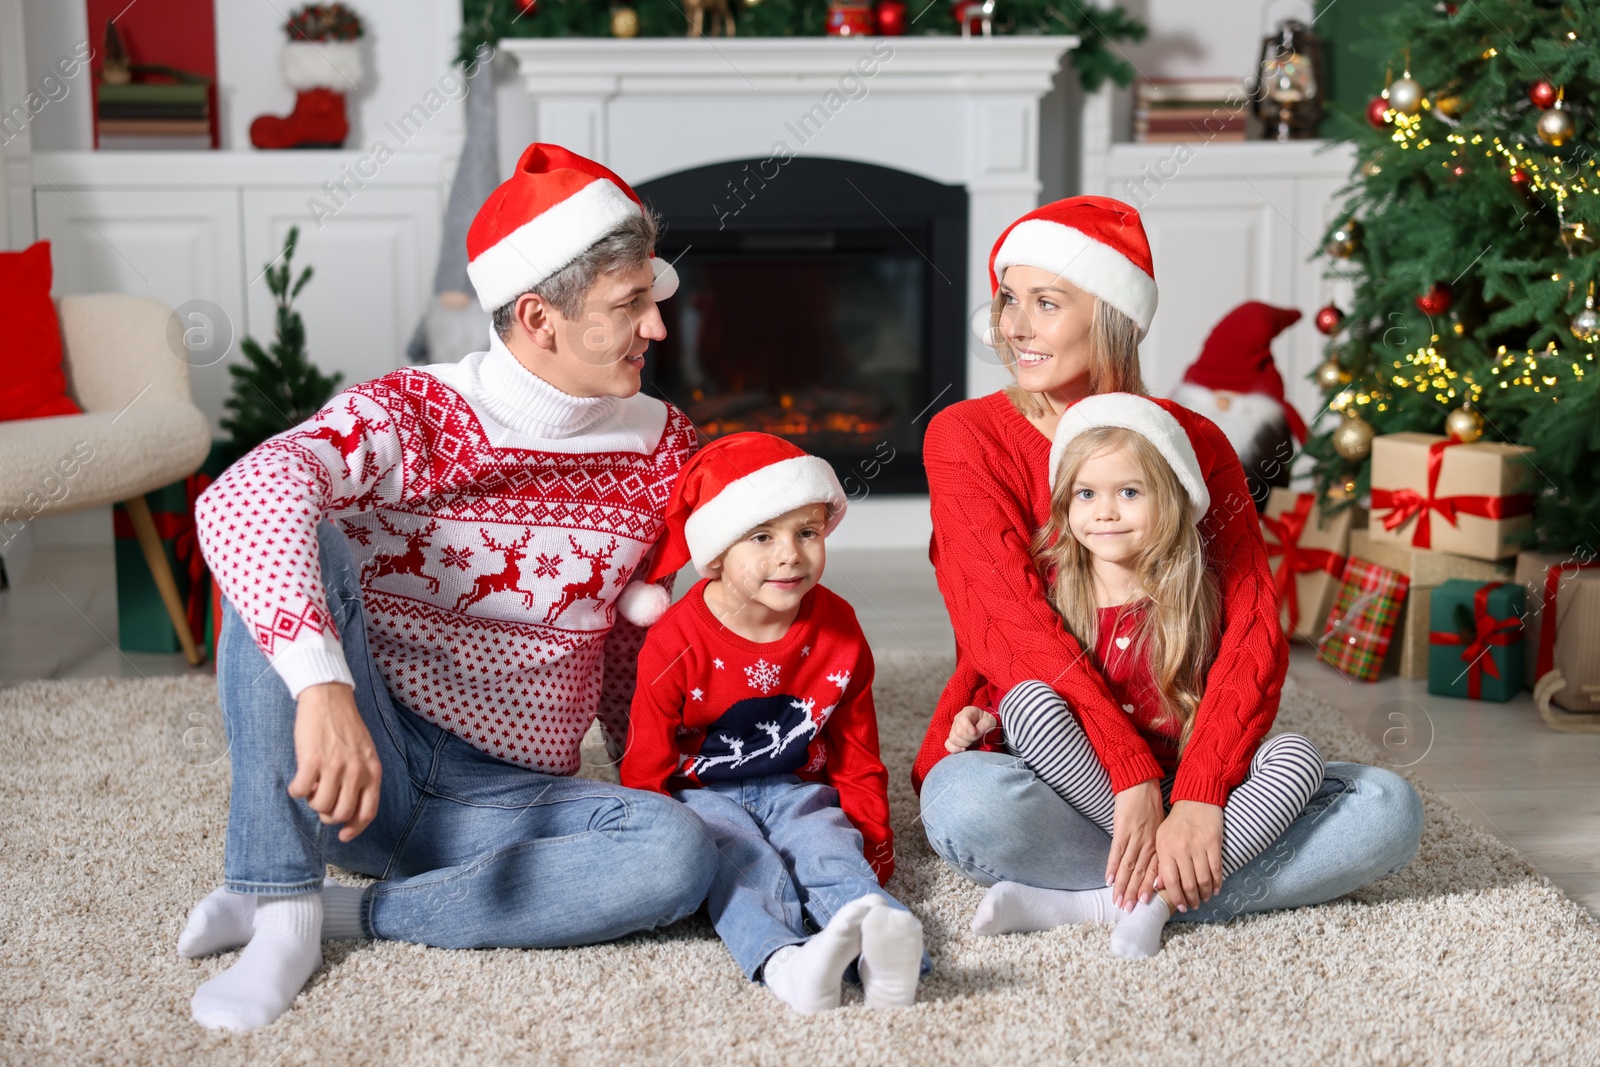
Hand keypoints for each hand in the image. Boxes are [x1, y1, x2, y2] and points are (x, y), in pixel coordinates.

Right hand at [288, 682, 381, 842]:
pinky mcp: (312, 761)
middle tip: (321, 801)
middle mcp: (356, 772)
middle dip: (328, 814)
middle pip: (341, 814)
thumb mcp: (366, 753)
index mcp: (372, 771)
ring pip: (320, 806)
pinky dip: (296, 791)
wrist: (329, 698)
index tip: (343, 835)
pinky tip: (298, 780)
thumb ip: (363, 778)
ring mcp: (334, 767)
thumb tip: (350, 809)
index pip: (368, 811)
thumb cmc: (346, 727)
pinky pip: (300, 792)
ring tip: (311, 786)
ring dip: (312, 802)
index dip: (355, 828)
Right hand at [945, 705, 998, 753]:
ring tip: (972, 742)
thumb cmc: (986, 721)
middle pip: (958, 732)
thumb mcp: (990, 720)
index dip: (967, 727)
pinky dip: (955, 749)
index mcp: (967, 712)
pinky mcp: (952, 738)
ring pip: (953, 739)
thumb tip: (978, 730)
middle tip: (977, 737)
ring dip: (964, 743)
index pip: (962, 719)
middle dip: (970, 737)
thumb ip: (986, 723)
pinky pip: (948, 744)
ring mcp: (953, 729)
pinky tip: (963, 749)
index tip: (975, 733)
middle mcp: (957, 720)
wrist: (983, 725)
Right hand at [1107, 779, 1162, 910]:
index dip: (1147, 888)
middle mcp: (1148, 843)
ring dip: (1123, 885)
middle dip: (1133, 892)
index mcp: (1158, 843)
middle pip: (1140, 872)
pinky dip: (1113, 866)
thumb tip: (1154, 863)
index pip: (1153, 870)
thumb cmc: (1150, 803)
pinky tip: (1109, 880)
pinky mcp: (1123, 829)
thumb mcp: (1160, 825)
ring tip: (1118, 901)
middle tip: (1128, 910)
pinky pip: (1117, 851)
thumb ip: (1156, 844)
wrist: (1141, 782)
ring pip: (1129, 866)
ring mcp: (1135, 837)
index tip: (1143, 904)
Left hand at [1154, 800, 1224, 911]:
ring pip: (1203, 880)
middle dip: (1191, 899)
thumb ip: (1160, 862)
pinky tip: (1214, 889)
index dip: (1176, 897)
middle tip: (1193, 906)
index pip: (1170, 880)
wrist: (1195, 800)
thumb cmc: (1176, 822)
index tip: (1180, 907)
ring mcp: (1198, 847)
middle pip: (1188, 884)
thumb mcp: (1161, 838)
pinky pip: (1216, 869)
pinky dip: (1216, 883)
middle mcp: (1181, 849)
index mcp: (1165, 848)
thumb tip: (1159, 886)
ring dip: (1204, 894)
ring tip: (1203, 899)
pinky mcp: (1214, 843)